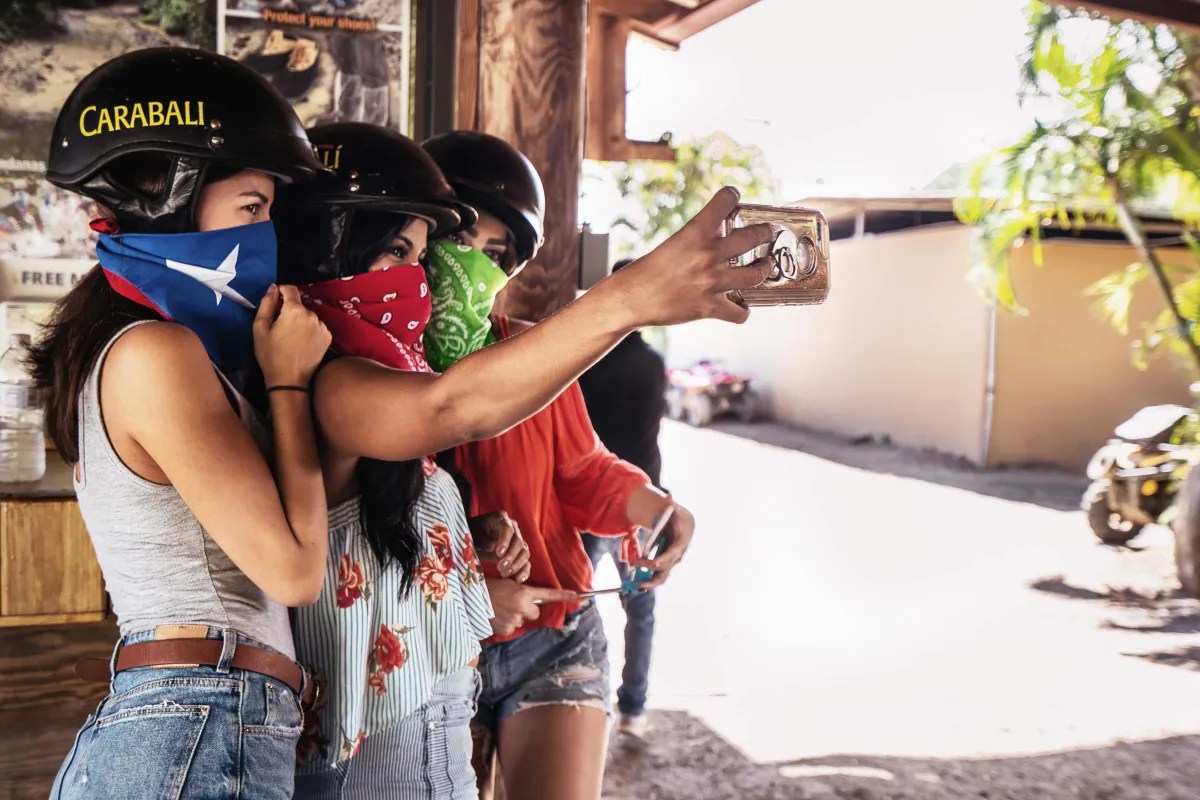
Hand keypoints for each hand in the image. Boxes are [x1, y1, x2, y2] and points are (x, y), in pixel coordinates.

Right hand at [254, 285, 330, 386]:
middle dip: (289, 310)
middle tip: (280, 326)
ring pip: (308, 316)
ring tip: (291, 337)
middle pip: (299, 305)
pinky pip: (317, 327)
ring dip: (300, 320)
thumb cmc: (270, 354)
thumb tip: (273, 288)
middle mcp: (313, 315)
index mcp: (295, 310)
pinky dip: (310, 330)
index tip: (276, 298)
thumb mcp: (260, 327)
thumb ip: (266, 304)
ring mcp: (323, 326)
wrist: (289, 380)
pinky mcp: (328, 337)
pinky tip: (302, 342)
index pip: (291, 289)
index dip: (281, 290)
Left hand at [469, 511, 530, 581]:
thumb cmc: (471, 533)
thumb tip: (491, 547)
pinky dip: (524, 571)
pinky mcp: (519, 553)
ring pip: (524, 552)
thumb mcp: (471, 534)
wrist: (472, 537)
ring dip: (517, 564)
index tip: (499, 554)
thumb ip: (480, 539)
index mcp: (499, 519)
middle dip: (510, 556)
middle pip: (518, 541)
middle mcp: (512, 528)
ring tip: (504, 574)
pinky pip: (526, 562)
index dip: (505, 541)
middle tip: (500, 567)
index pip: (507, 528)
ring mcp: (517, 541)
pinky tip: (519, 579)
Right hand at [485, 578, 575, 637]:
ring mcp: (514, 620)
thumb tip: (529, 601)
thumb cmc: (488, 587)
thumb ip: (522, 593)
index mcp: (523, 593)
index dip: (562, 595)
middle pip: (534, 612)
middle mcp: (522, 607)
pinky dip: (505, 624)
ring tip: (499, 608)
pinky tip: (496, 617)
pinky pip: (511, 628)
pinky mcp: (506, 630)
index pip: (547, 595)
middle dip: (527, 609)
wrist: (470, 598)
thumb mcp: (508, 584)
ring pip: (521, 620)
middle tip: (512, 603)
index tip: (576, 595)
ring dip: (514, 616)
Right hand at [608, 187, 773, 326]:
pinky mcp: (709, 307)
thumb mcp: (673, 244)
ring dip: (763, 270)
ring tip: (763, 268)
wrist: (631, 299)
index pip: (725, 200)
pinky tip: (740, 307)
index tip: (735, 197)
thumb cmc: (646, 271)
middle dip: (766, 233)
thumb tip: (716, 232)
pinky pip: (739, 313)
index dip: (732, 196)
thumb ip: (697, 238)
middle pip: (754, 236)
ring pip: (756, 275)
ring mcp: (711, 282)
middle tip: (767, 233)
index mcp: (695, 233)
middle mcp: (708, 255)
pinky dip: (742, 312)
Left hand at [632, 502, 693, 589]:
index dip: (663, 559)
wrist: (682, 524)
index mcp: (681, 542)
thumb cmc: (678, 516)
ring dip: (650, 582)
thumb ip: (672, 504)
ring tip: (638, 586)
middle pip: (665, 566)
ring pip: (663, 576)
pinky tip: (639, 585)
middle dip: (648, 566)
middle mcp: (677, 555)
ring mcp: (671, 561)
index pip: (673, 553)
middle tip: (633, 563)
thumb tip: (669, 496)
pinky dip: (649, 581)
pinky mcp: (664, 564)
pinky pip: (658, 575)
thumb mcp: (676, 509)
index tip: (653, 563)